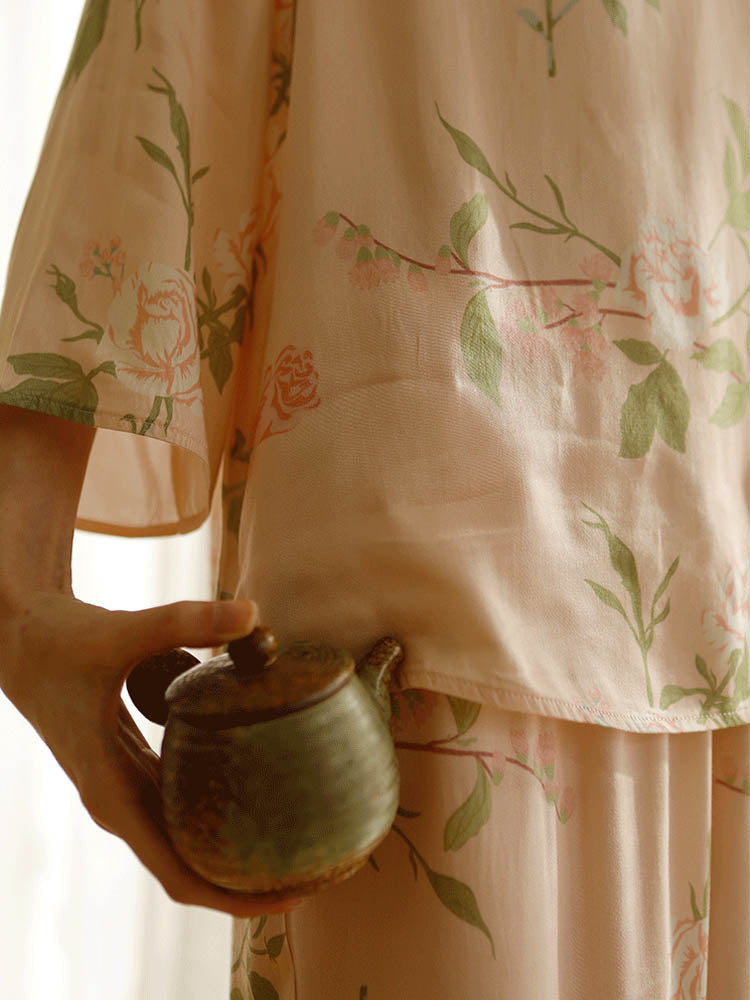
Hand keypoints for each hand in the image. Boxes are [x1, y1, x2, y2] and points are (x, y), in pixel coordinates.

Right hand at [0, 590, 303, 917]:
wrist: (21, 638)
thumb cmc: (58, 642)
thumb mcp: (119, 633)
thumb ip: (183, 622)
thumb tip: (252, 614)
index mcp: (113, 794)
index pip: (177, 873)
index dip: (233, 896)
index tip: (288, 898)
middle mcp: (122, 802)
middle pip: (192, 866)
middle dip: (251, 878)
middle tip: (320, 868)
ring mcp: (129, 787)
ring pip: (188, 836)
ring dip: (238, 846)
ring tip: (304, 840)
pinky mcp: (137, 765)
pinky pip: (185, 800)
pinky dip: (222, 804)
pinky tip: (266, 786)